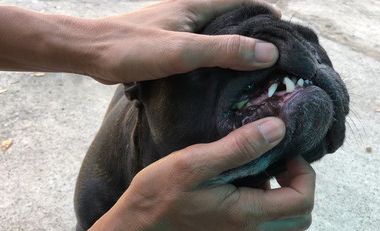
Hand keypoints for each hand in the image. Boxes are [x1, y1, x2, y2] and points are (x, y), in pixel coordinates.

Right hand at [61, 117, 314, 230]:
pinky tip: (237, 179)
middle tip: (277, 159)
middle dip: (298, 184)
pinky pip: (261, 221)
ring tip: (256, 165)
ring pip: (282, 220)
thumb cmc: (158, 194)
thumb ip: (239, 147)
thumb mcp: (195, 162)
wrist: (135, 226)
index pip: (302, 200)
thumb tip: (277, 129)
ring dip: (281, 191)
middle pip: (299, 215)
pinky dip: (263, 199)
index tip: (282, 150)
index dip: (303, 172)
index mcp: (245, 214)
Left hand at [79, 0, 280, 82]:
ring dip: (237, 45)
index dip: (268, 15)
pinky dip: (217, 56)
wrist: (91, 52)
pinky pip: (203, 45)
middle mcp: (192, 11)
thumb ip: (224, 50)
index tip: (288, 36)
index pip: (245, 1)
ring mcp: (181, 26)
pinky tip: (220, 75)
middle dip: (257, 32)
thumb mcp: (182, 50)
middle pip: (234, 16)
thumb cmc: (132, 47)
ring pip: (218, 32)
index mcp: (198, 4)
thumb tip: (268, 52)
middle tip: (276, 57)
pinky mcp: (170, 42)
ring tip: (255, 69)